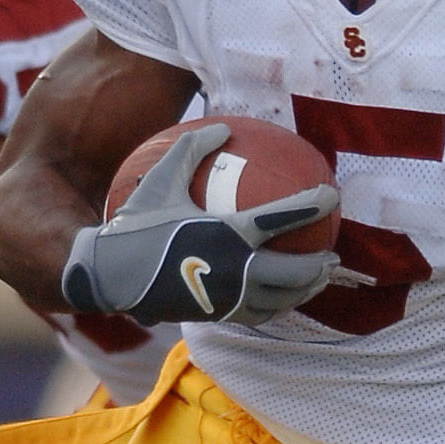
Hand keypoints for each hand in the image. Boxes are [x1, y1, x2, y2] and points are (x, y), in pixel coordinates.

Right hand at [62, 120, 338, 325]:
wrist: (110, 275)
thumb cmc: (135, 224)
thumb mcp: (160, 178)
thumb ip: (192, 149)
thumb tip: (221, 129)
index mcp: (227, 232)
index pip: (283, 217)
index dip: (313, 204)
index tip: (331, 194)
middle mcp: (235, 269)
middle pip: (294, 272)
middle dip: (320, 264)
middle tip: (333, 253)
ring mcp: (228, 297)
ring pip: (281, 299)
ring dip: (305, 290)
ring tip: (317, 279)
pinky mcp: (217, 314)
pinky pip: (258, 314)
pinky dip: (277, 306)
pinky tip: (281, 298)